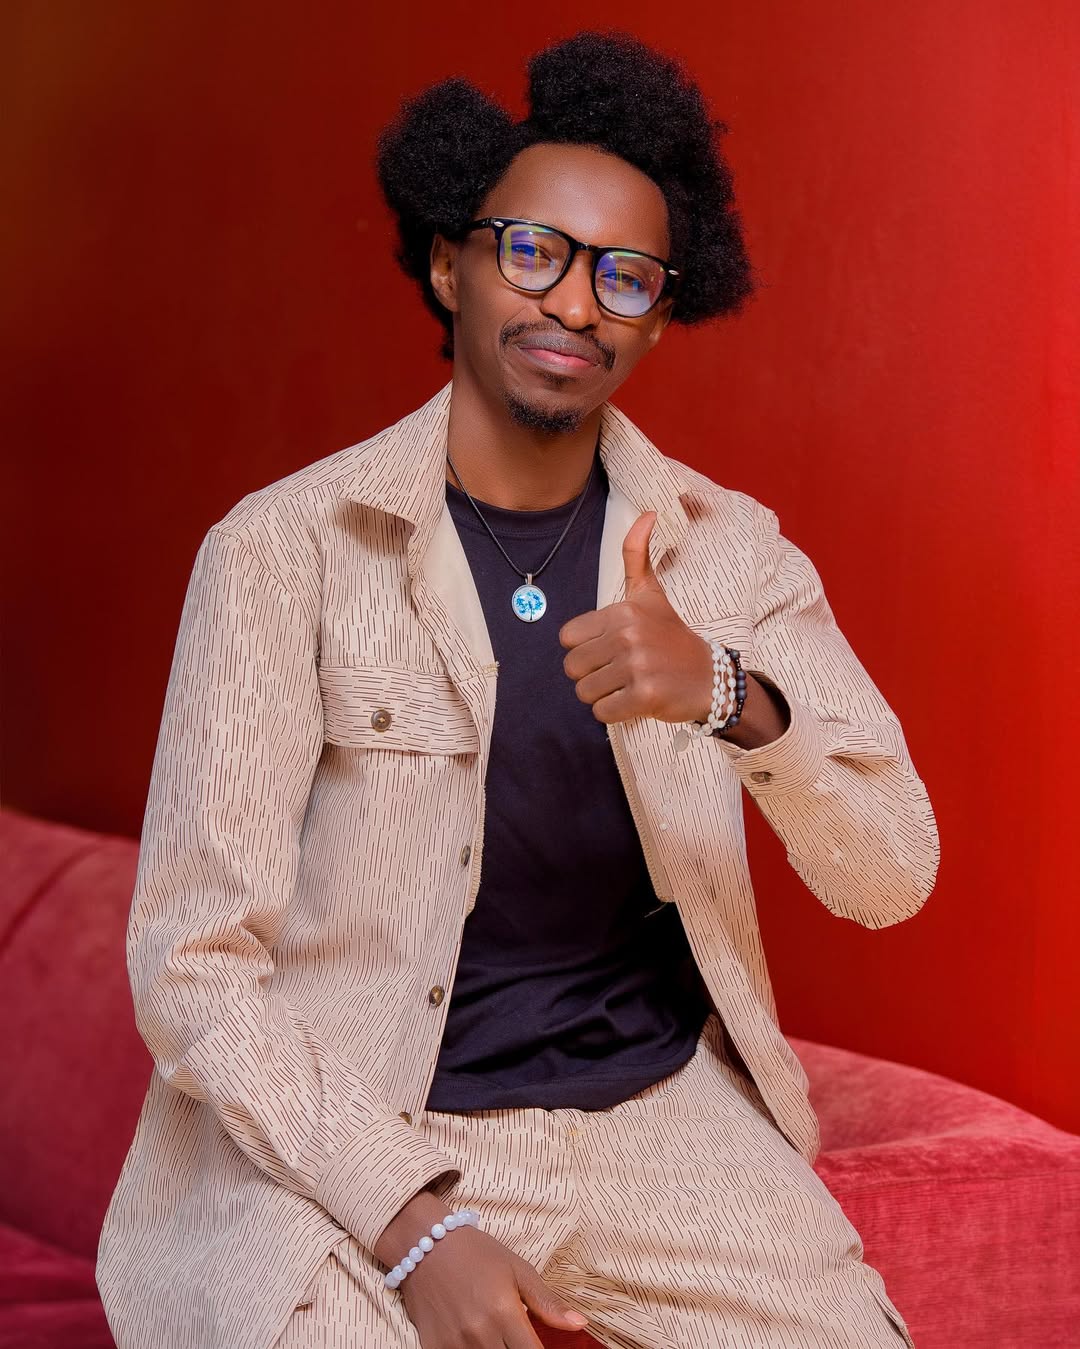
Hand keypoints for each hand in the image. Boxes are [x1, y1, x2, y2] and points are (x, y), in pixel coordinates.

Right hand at [374, 1189, 588, 1347]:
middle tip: (516, 1336)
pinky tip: (474, 1340)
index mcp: (505, 1313)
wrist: (424, 1244)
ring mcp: (455, 1344)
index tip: (541, 1347)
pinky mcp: (434, 1348)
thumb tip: (579, 1324)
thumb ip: (547, 1302)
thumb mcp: (516, 1269)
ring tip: (497, 1335)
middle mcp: (480, 1334)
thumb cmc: (476, 1252)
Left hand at [558, 510, 714, 724]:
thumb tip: (648, 512)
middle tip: (619, 672)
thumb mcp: (652, 594)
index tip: (610, 649)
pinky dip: (613, 713)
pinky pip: (601, 712)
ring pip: (584, 692)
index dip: (584, 648)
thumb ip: (638, 556)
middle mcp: (629, 636)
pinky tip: (634, 701)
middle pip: (572, 668)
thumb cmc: (672, 637)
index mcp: (623, 611)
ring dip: (602, 695)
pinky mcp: (644, 696)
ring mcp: (637, 667)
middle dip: (591, 675)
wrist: (710, 678)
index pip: (568, 638)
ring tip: (628, 685)